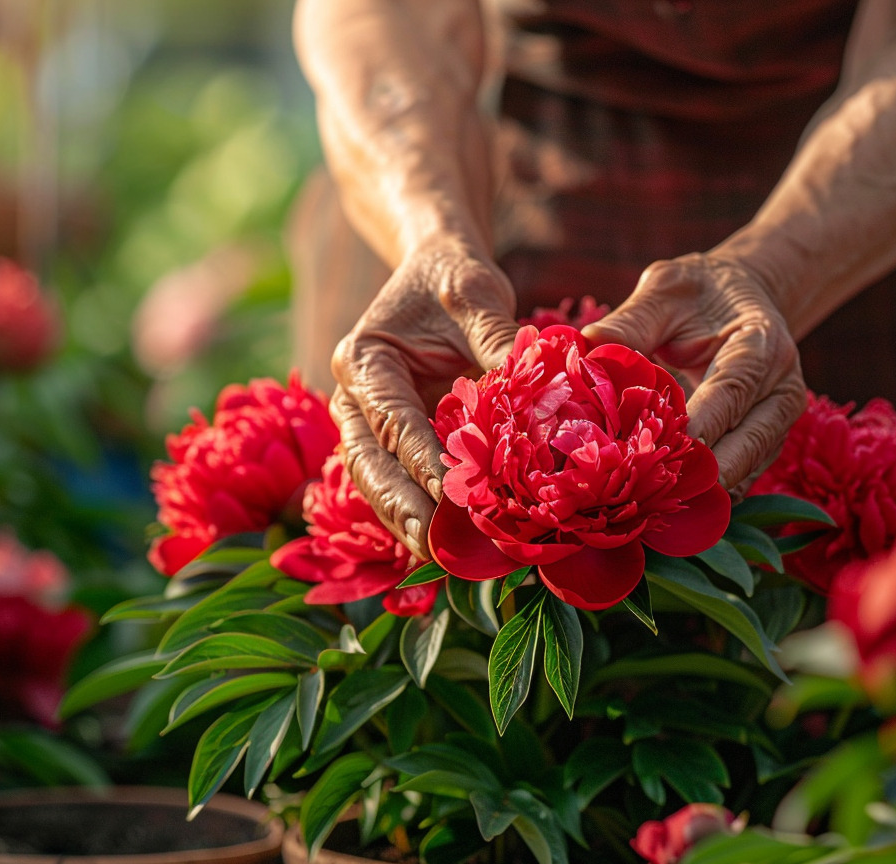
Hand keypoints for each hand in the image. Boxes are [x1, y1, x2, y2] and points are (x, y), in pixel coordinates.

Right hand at [331, 239, 519, 558]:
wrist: (436, 274)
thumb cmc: (454, 280)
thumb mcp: (477, 294)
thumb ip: (498, 338)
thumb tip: (541, 382)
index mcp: (364, 358)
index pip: (390, 418)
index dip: (417, 457)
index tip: (448, 492)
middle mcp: (354, 396)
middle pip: (367, 463)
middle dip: (399, 507)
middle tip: (433, 545)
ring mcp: (366, 422)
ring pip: (374, 481)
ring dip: (403, 520)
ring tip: (437, 557)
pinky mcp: (389, 440)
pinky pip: (395, 481)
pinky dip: (416, 510)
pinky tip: (444, 543)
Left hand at [582, 252, 805, 494]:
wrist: (742, 299)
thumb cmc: (698, 294)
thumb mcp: (666, 290)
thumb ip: (632, 319)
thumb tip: (586, 346)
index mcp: (761, 345)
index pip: (732, 389)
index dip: (698, 422)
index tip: (658, 448)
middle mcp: (782, 389)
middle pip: (748, 444)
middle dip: (700, 471)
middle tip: (647, 493)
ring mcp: (779, 423)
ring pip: (747, 470)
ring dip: (702, 489)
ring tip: (651, 505)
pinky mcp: (766, 446)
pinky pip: (740, 480)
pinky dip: (706, 492)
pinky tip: (665, 501)